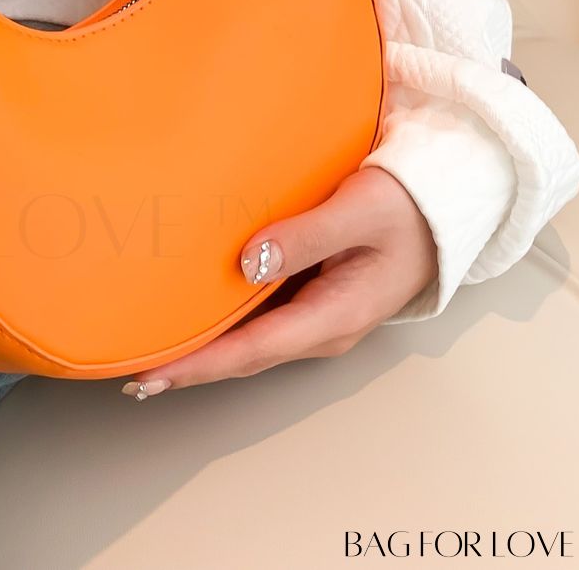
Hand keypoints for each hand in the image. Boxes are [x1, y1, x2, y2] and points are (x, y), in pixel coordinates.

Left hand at [121, 166, 437, 397]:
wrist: (447, 204)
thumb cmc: (406, 204)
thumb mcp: (358, 211)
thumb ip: (304, 235)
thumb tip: (248, 260)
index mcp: (335, 316)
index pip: (252, 350)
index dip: (198, 364)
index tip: (151, 375)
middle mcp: (323, 327)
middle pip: (244, 355)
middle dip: (189, 364)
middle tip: (131, 368)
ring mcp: (319, 315)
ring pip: (251, 339)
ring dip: (204, 346)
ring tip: (149, 347)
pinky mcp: (315, 296)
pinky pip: (262, 316)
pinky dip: (224, 320)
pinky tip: (193, 310)